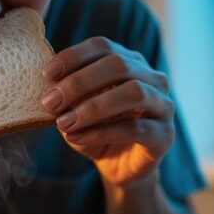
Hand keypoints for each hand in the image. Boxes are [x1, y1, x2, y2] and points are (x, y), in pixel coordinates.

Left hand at [40, 37, 174, 185]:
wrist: (118, 166)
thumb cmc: (96, 129)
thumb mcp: (76, 109)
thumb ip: (68, 95)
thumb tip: (50, 87)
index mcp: (129, 62)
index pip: (103, 47)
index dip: (74, 56)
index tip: (47, 73)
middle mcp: (151, 78)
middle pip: (118, 65)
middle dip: (79, 82)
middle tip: (50, 102)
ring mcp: (163, 105)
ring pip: (134, 92)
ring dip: (93, 107)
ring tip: (63, 123)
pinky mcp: (165, 134)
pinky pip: (135, 128)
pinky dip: (101, 132)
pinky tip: (76, 137)